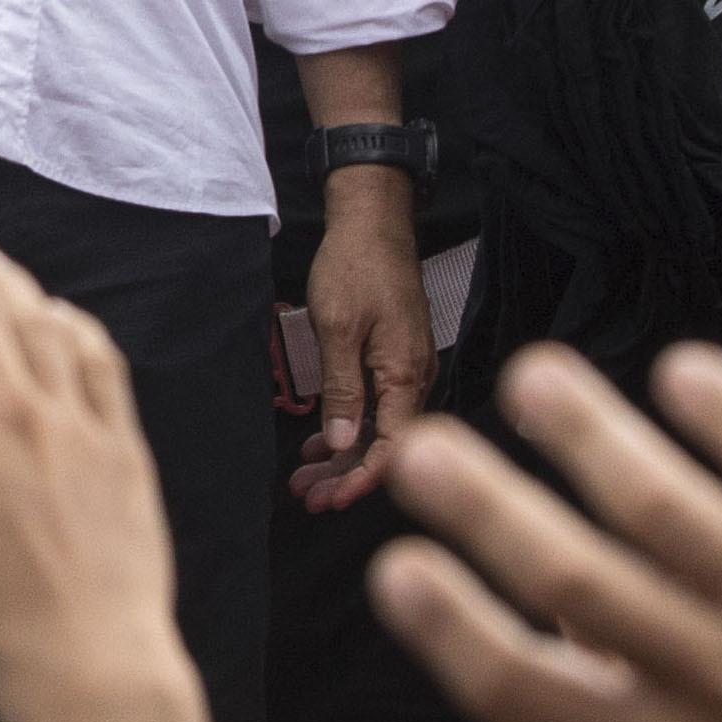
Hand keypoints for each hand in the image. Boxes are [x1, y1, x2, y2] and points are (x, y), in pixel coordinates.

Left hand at [294, 173, 433, 510]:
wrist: (372, 220)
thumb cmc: (356, 265)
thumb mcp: (339, 328)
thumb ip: (342, 389)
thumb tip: (344, 442)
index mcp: (407, 373)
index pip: (394, 447)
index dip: (363, 480)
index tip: (331, 500)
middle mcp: (415, 377)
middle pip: (386, 445)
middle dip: (346, 476)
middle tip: (308, 498)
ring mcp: (406, 369)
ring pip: (379, 428)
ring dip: (344, 455)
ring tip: (306, 479)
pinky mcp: (394, 359)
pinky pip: (377, 407)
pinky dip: (349, 427)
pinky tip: (322, 443)